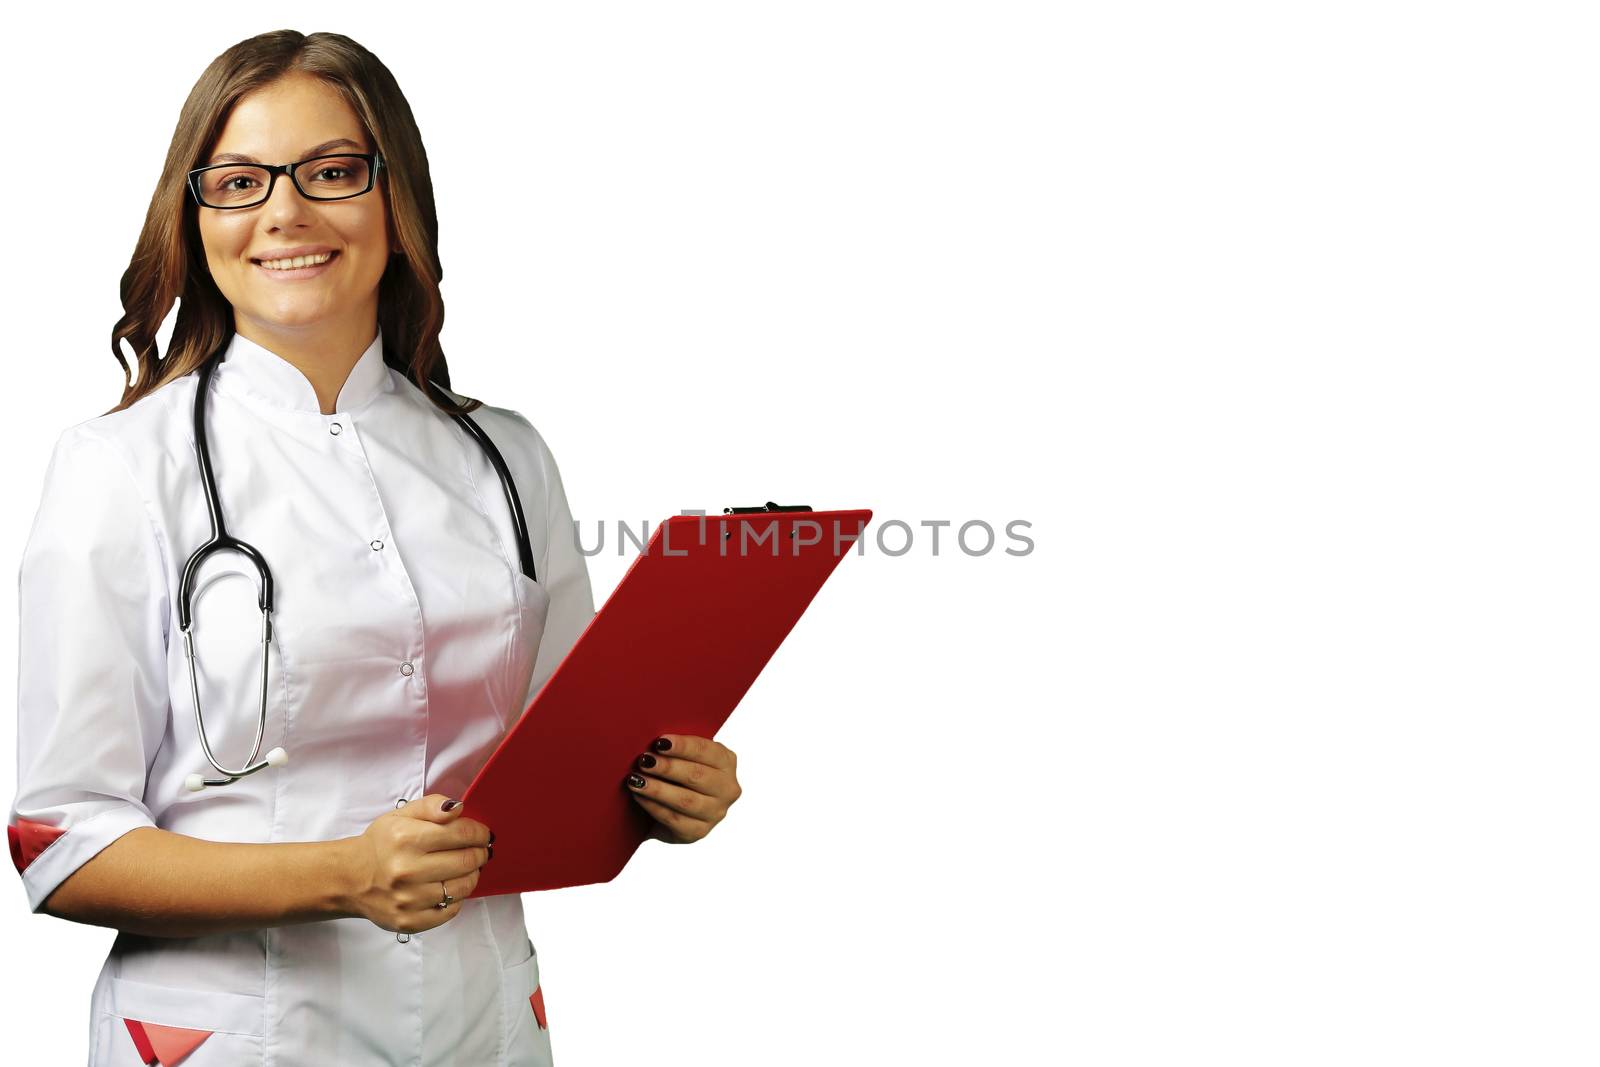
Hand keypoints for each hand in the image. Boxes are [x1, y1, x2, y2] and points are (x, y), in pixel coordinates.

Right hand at [340, 794, 492, 933]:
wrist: (350, 878)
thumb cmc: (381, 844)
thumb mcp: (401, 815)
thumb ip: (431, 806)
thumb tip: (457, 808)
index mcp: (406, 839)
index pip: (462, 834)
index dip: (479, 833)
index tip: (482, 834)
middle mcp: (406, 870)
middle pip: (466, 861)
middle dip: (480, 853)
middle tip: (480, 850)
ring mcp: (408, 899)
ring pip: (462, 887)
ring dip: (472, 875)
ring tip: (466, 868)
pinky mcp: (409, 921)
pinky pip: (450, 910)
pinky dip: (457, 898)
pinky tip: (449, 887)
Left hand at [624, 734, 741, 843]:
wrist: (677, 808)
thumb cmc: (679, 773)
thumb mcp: (686, 757)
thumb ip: (676, 749)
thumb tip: (650, 739)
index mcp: (726, 762)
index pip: (707, 751)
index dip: (683, 746)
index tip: (660, 742)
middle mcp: (727, 789)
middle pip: (697, 776)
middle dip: (668, 768)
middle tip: (644, 761)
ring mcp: (715, 813)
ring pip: (686, 800)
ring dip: (658, 789)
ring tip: (636, 780)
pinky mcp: (698, 831)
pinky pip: (674, 819)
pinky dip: (653, 806)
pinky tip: (639, 797)